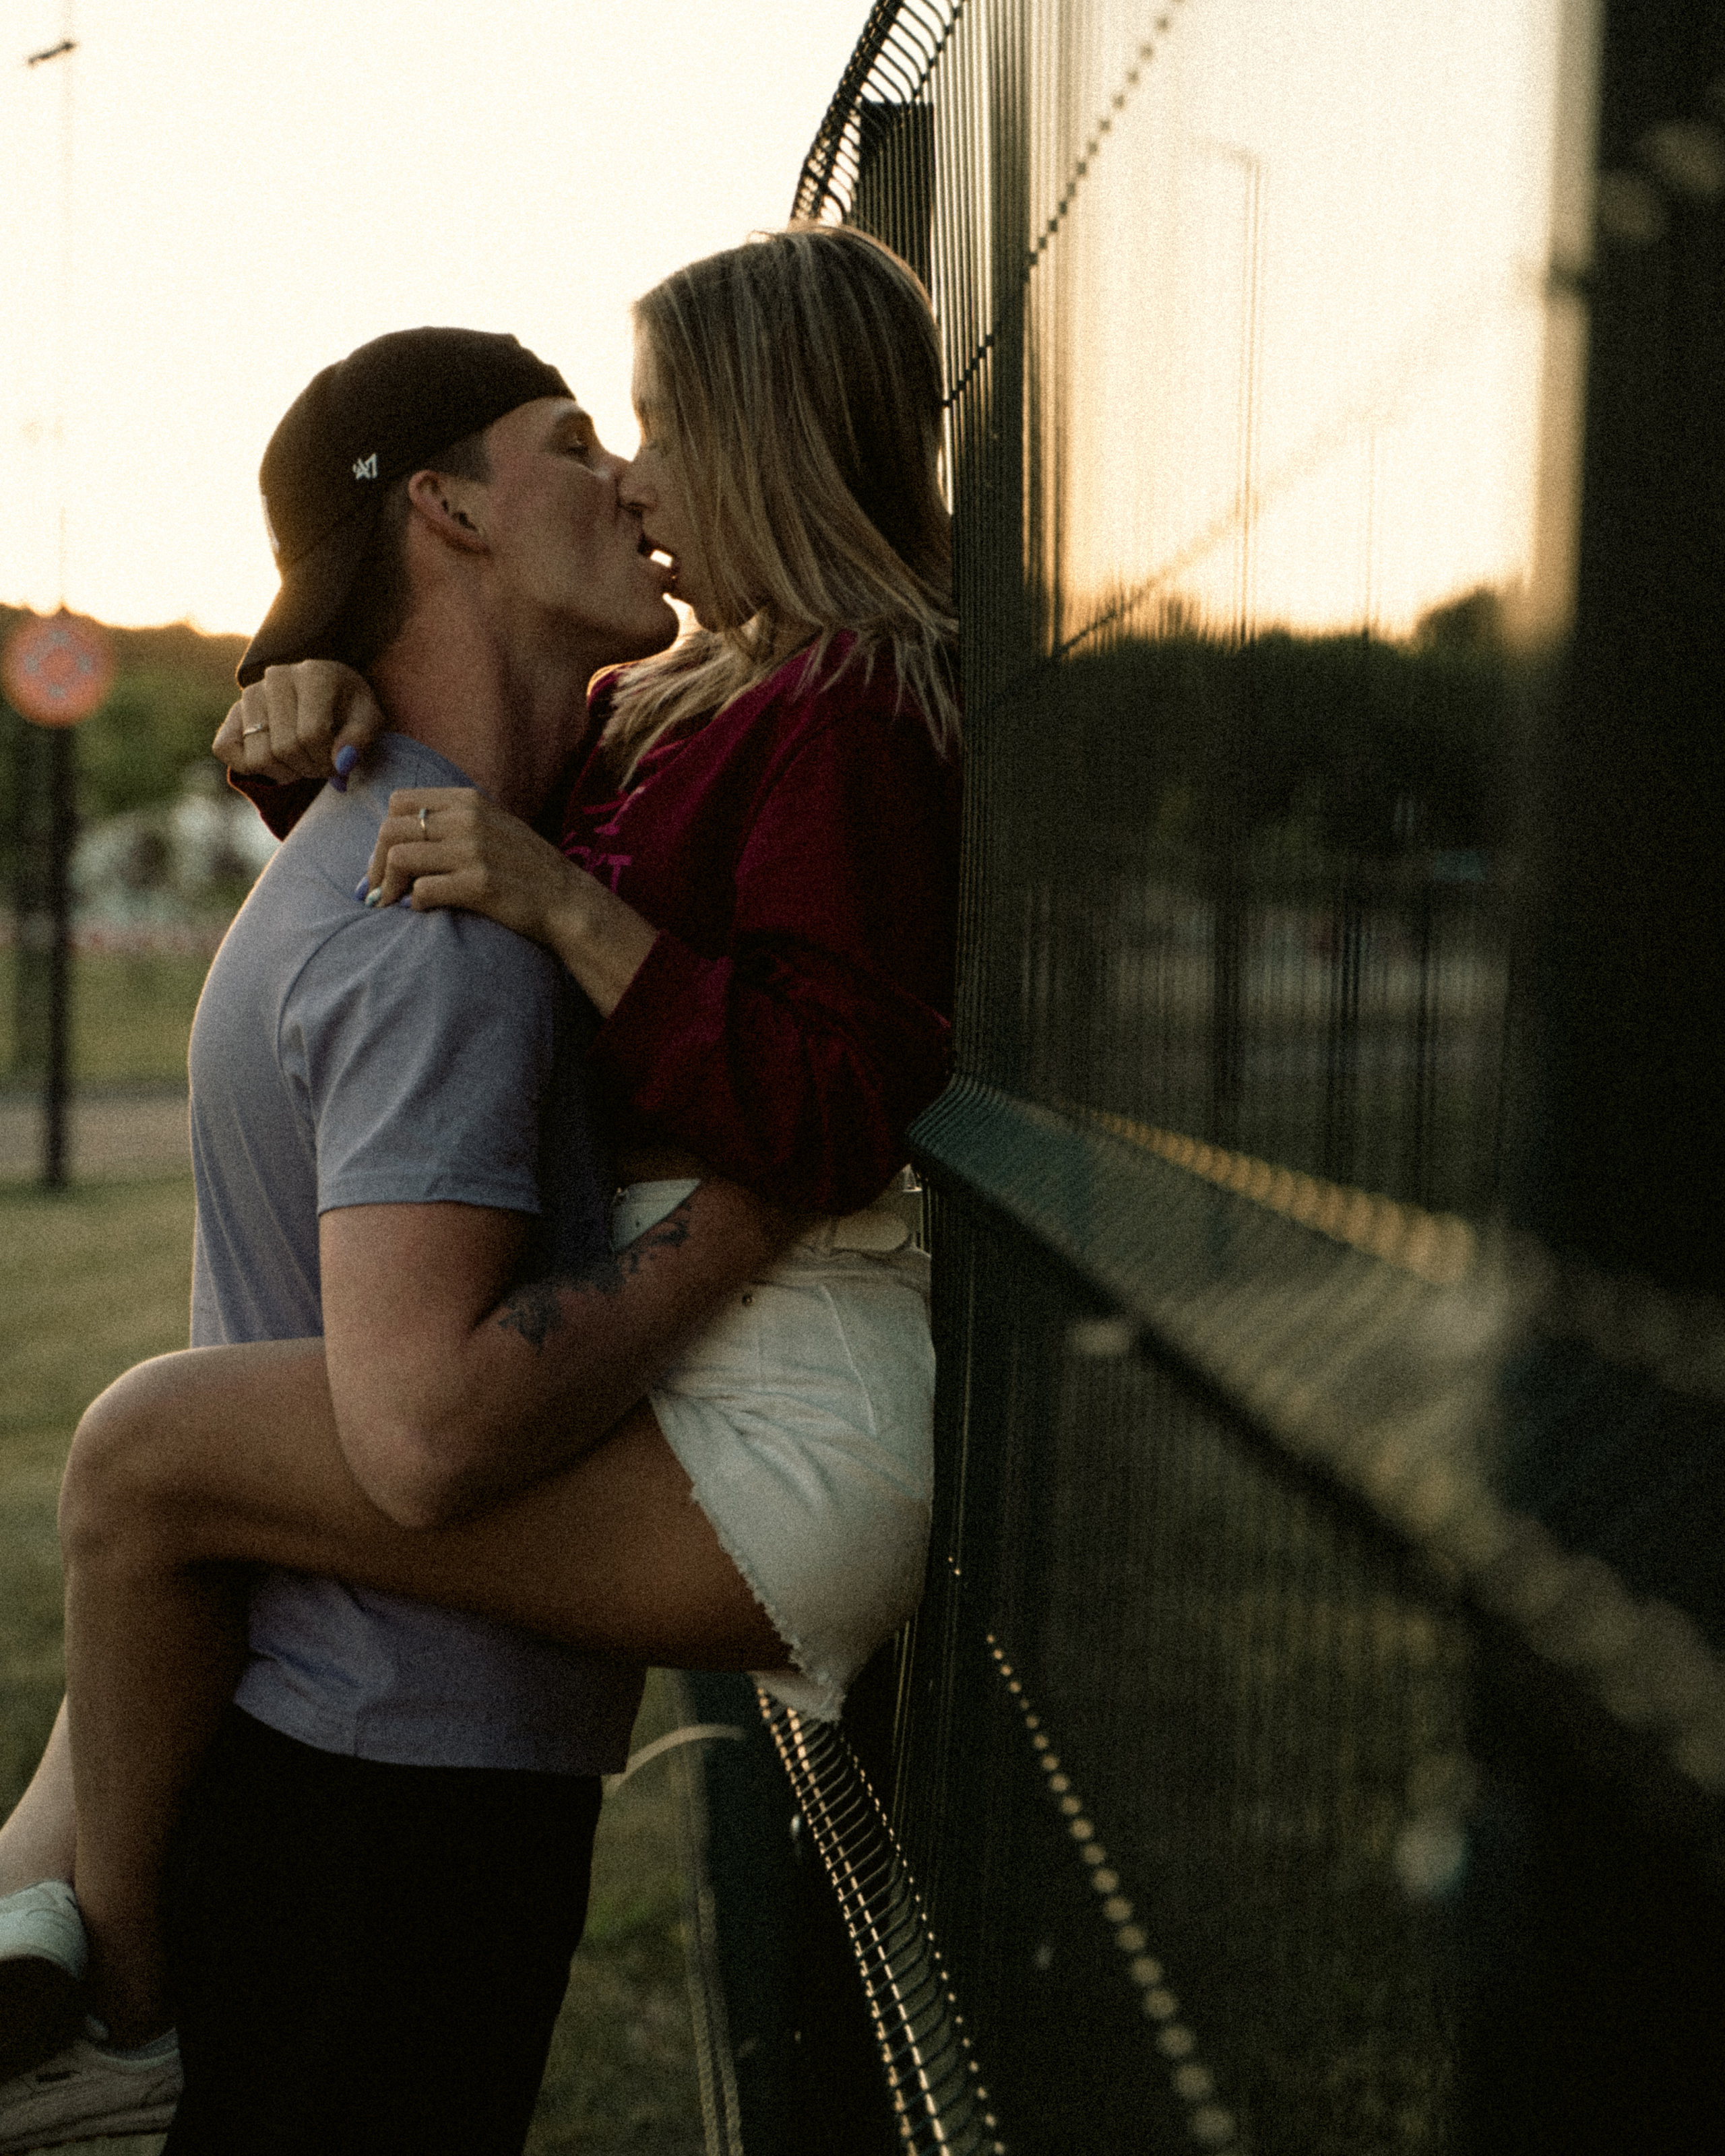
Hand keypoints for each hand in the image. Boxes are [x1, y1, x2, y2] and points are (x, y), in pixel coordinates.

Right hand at [212, 661, 386, 787]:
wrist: (324, 692)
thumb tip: (341, 764)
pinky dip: (250, 767)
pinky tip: (275, 760)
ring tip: (302, 761)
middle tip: (322, 766)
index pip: (312, 735)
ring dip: (285, 772)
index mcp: (314, 674)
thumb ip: (360, 740)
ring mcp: (250, 693)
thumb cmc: (348, 708)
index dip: (328, 762)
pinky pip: (226, 750)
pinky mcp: (232, 712)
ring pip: (258, 757)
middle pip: (285, 748)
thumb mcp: (369, 719)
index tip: (339, 764)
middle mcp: (276, 677)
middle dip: (310, 769)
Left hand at [364, 788, 582, 941]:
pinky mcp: (480, 885)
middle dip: (375, 864)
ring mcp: (474, 851)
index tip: (385, 860)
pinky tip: (421, 911)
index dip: (384, 833)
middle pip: (391, 830)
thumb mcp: (493, 825)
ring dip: (387, 886)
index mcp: (468, 801)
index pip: (399, 802)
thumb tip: (401, 838)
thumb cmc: (525, 868)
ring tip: (391, 903)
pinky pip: (423, 891)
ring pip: (399, 858)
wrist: (567, 900)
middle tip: (377, 890)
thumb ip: (454, 820)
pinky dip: (413, 904)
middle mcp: (469, 819)